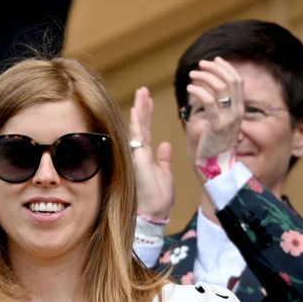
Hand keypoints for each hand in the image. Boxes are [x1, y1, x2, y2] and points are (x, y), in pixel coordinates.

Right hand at [129, 87, 174, 221]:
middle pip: (140, 125)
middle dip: (142, 107)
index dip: (147, 115)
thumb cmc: (159, 198)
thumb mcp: (166, 173)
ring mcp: (136, 155)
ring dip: (139, 109)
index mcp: (146, 156)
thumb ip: (164, 158)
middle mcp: (139, 153)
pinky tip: (136, 109)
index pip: (146, 131)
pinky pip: (136, 137)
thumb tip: (166, 144)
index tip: (148, 101)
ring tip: (142, 92)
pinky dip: (136, 123)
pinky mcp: (137, 158)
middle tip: (143, 90)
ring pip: (138, 127)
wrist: (154, 212)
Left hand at [187, 57, 244, 168]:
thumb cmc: (213, 147)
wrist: (216, 168)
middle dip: (216, 68)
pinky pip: (209, 102)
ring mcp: (229, 119)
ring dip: (205, 78)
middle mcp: (238, 112)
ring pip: (221, 88)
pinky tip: (190, 89)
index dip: (227, 68)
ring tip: (192, 76)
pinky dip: (199, 92)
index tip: (214, 60)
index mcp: (239, 110)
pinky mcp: (217, 126)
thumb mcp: (219, 123)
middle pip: (231, 81)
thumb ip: (217, 108)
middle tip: (200, 64)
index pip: (237, 81)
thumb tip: (209, 94)